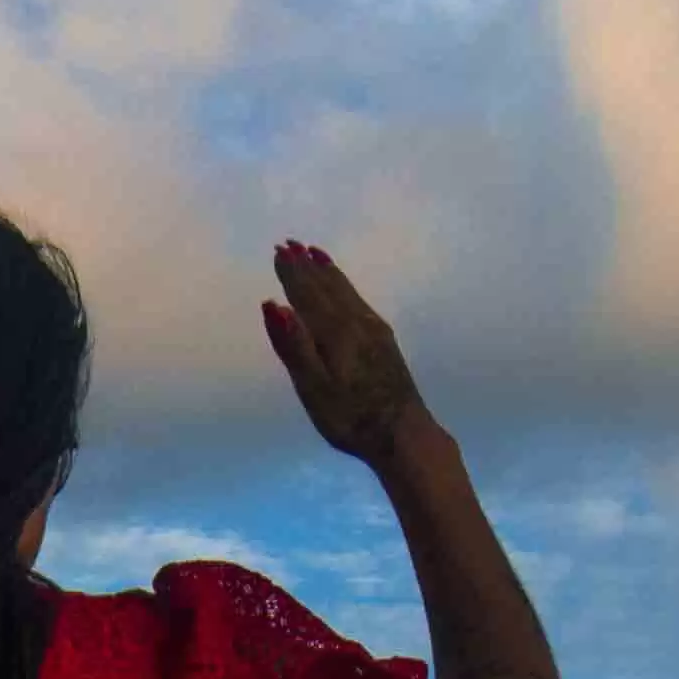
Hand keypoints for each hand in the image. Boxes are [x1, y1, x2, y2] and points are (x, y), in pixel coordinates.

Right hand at [258, 242, 434, 466]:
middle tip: (291, 243)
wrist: (404, 435)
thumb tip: (274, 305)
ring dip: (328, 272)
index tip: (279, 251)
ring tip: (316, 254)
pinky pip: (359, 301)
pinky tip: (345, 290)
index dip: (292, 274)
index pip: (307, 295)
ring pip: (346, 291)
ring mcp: (374, 331)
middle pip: (327, 287)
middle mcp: (355, 322)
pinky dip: (346, 287)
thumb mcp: (313, 388)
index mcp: (334, 332)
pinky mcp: (385, 342)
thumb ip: (294, 346)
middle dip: (307, 266)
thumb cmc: (350, 418)